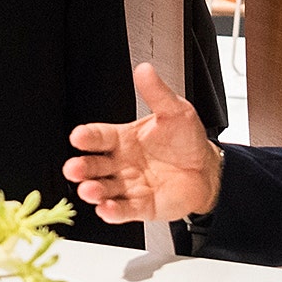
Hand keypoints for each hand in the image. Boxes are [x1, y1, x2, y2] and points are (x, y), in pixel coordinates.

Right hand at [64, 63, 220, 222]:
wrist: (207, 171)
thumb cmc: (186, 141)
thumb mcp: (175, 111)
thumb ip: (157, 93)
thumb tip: (144, 70)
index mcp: (123, 139)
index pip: (99, 136)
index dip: (87, 137)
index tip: (78, 136)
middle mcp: (121, 163)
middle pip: (94, 166)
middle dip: (82, 168)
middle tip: (74, 168)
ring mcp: (129, 186)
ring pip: (105, 189)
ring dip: (94, 191)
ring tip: (89, 190)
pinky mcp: (141, 206)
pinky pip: (124, 210)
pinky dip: (113, 212)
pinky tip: (106, 209)